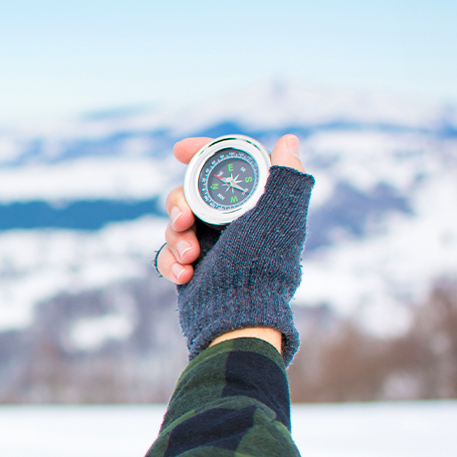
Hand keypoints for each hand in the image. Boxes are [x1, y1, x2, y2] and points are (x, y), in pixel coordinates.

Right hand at [155, 134, 304, 284]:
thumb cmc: (261, 265)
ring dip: (176, 238)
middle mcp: (231, 224)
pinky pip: (168, 254)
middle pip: (189, 194)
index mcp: (252, 206)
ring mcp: (210, 246)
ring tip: (190, 259)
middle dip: (179, 204)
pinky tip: (184, 276)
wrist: (239, 317)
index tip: (179, 150)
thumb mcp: (278, 215)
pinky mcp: (191, 268)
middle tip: (184, 220)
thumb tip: (288, 139)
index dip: (201, 154)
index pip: (224, 169)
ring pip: (174, 224)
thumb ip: (286, 176)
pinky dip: (171, 262)